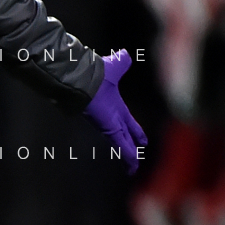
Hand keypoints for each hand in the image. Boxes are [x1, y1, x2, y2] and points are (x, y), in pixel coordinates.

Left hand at [83, 49, 147, 174]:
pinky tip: (132, 167)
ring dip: (128, 157)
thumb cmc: (97, 72)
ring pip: (123, 144)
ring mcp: (110, 123)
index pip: (127, 121)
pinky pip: (121, 145)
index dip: (134, 130)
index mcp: (116, 104)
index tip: (141, 140)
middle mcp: (113, 116)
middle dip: (131, 146)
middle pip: (125, 135)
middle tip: (135, 158)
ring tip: (132, 169)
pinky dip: (127, 156)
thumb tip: (126, 55)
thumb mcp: (115, 66)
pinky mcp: (109, 128)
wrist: (83, 77)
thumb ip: (121, 62)